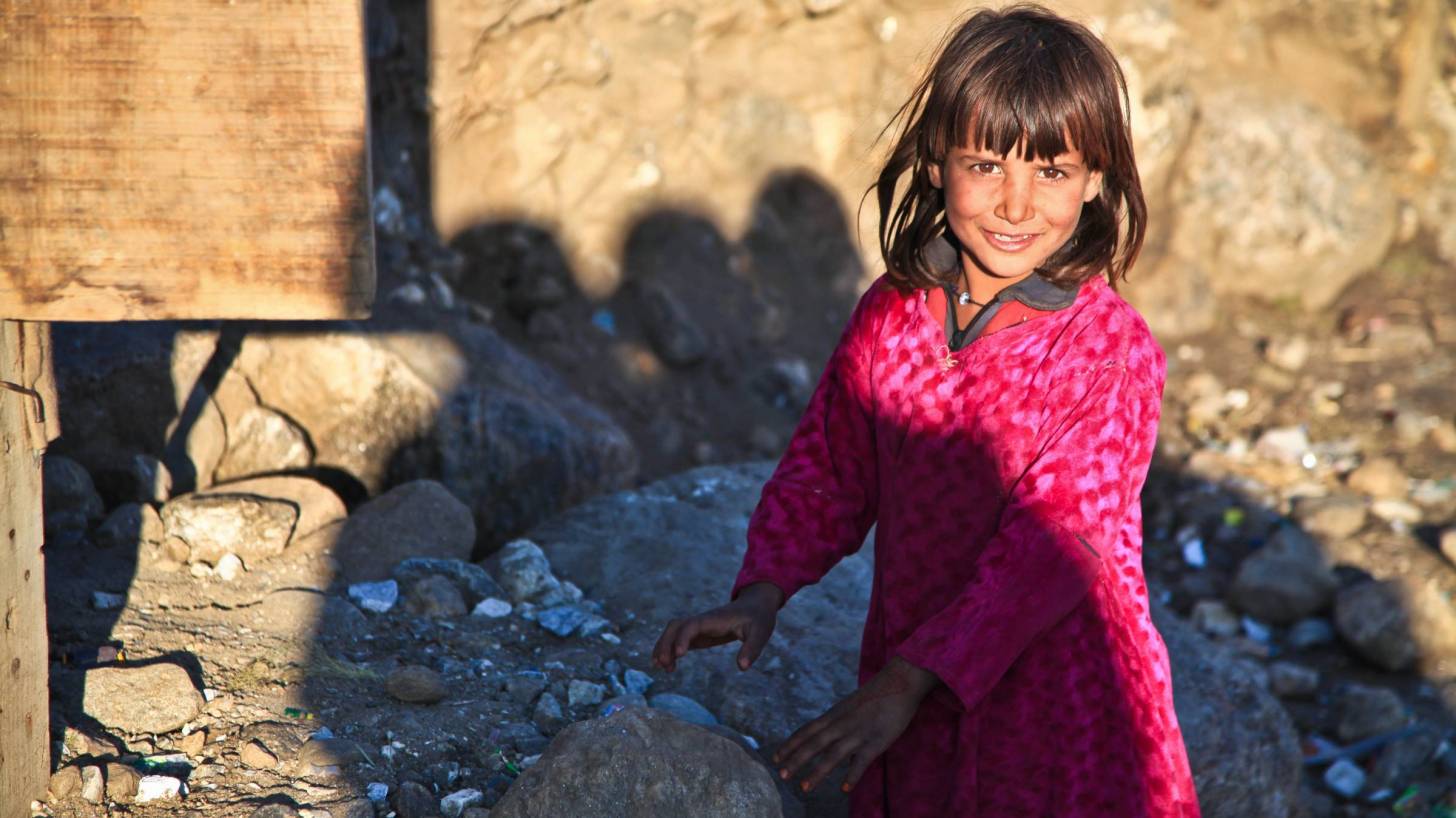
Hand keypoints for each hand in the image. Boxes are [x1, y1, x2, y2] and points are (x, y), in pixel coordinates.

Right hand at [652, 582, 783, 672]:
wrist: (755, 606)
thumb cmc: (758, 619)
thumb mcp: (761, 633)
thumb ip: (752, 649)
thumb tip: (742, 667)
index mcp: (715, 619)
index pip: (692, 625)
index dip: (683, 638)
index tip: (679, 655)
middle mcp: (702, 621)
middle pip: (675, 626)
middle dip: (665, 643)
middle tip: (663, 664)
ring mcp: (699, 627)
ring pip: (673, 631)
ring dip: (663, 647)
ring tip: (661, 668)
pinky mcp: (699, 634)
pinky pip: (678, 639)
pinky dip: (669, 650)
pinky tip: (668, 667)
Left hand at [772, 657, 939, 793]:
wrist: (899, 683)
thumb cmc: (875, 696)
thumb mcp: (850, 707)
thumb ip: (839, 724)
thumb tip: (832, 746)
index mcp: (834, 715)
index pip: (806, 731)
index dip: (790, 744)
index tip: (775, 758)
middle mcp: (841, 724)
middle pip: (814, 744)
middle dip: (796, 760)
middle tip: (781, 776)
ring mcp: (858, 733)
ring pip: (833, 755)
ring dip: (817, 772)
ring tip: (804, 788)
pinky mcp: (876, 741)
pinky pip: (861, 761)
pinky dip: (852, 776)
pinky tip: (844, 789)